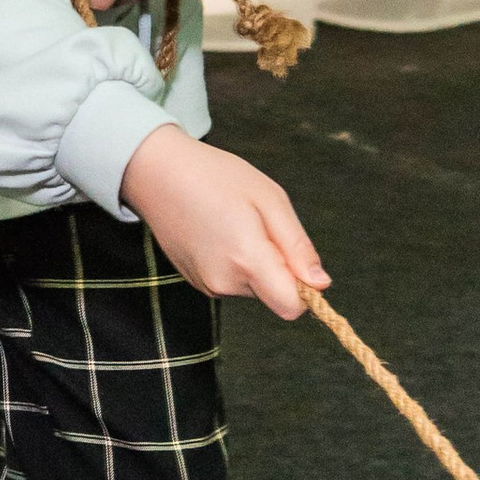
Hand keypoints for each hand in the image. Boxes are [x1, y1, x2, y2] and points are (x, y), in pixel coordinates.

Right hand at [120, 121, 327, 319]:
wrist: (158, 173)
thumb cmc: (217, 177)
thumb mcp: (270, 200)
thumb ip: (297, 247)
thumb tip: (321, 286)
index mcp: (247, 260)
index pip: (291, 307)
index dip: (304, 288)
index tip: (295, 256)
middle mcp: (224, 282)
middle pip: (273, 294)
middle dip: (277, 266)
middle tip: (258, 223)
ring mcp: (206, 284)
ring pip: (253, 286)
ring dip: (256, 263)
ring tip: (234, 223)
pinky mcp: (196, 281)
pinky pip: (232, 281)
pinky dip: (235, 262)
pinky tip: (219, 231)